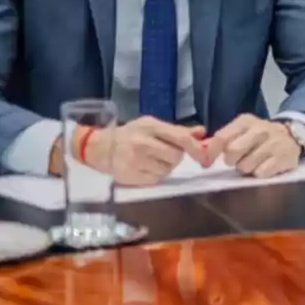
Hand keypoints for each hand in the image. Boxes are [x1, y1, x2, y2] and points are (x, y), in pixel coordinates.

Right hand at [83, 116, 211, 186]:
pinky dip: (156, 175)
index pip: (180, 137)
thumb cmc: (130, 134)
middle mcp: (142, 144)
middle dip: (176, 156)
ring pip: (167, 169)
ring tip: (153, 159)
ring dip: (166, 166)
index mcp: (150, 127)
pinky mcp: (130, 177)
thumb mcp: (152, 125)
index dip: (195, 147)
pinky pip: (156, 179)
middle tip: (165, 153)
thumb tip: (202, 132)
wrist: (100, 147)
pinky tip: (146, 168)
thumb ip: (177, 130)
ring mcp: (135, 162)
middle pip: (175, 156)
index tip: (204, 155)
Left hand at [203, 114, 300, 178]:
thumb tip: (203, 153)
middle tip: (240, 158)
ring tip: (255, 161)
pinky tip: (265, 165)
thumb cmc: (259, 136)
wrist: (292, 135)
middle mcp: (261, 129)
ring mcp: (273, 143)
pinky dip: (260, 173)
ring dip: (247, 168)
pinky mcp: (283, 158)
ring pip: (245, 166)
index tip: (207, 162)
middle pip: (232, 153)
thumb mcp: (242, 130)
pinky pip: (260, 173)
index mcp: (246, 121)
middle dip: (233, 160)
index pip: (221, 137)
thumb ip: (222, 139)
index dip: (212, 152)